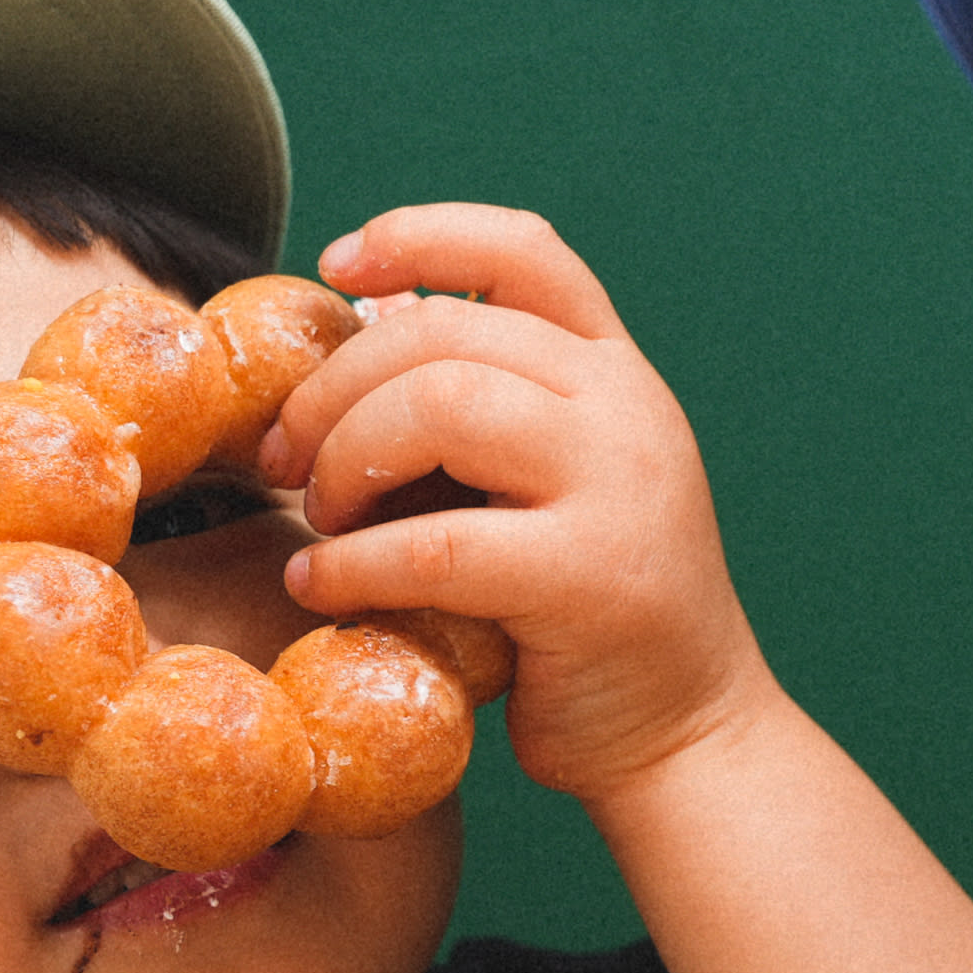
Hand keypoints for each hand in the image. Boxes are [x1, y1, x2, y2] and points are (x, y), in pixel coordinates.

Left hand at [256, 205, 772, 801]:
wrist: (686, 736)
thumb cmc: (587, 617)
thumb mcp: (554, 484)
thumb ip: (486, 415)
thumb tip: (351, 343)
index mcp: (616, 374)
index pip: (522, 252)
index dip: (420, 236)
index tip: (338, 266)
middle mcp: (627, 409)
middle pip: (446, 329)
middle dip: (336, 387)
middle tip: (286, 457)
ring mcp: (618, 487)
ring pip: (442, 405)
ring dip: (347, 457)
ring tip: (322, 518)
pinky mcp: (588, 579)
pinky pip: (434, 545)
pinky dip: (352, 563)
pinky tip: (320, 586)